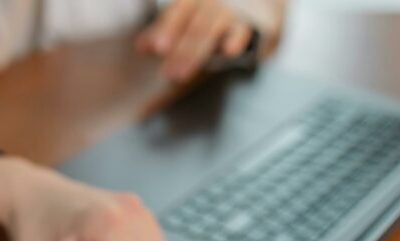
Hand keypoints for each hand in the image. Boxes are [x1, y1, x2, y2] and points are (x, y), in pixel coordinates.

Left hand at [136, 0, 254, 81]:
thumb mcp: (193, 10)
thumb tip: (141, 48)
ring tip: (182, 74)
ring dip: (197, 52)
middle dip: (182, 51)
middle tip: (169, 74)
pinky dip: (237, 38)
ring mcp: (236, 9)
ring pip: (214, 29)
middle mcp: (215, 0)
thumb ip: (167, 29)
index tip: (157, 48)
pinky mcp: (259, 20)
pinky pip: (246, 29)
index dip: (167, 29)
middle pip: (196, 26)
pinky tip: (229, 51)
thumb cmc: (218, 6)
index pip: (179, 12)